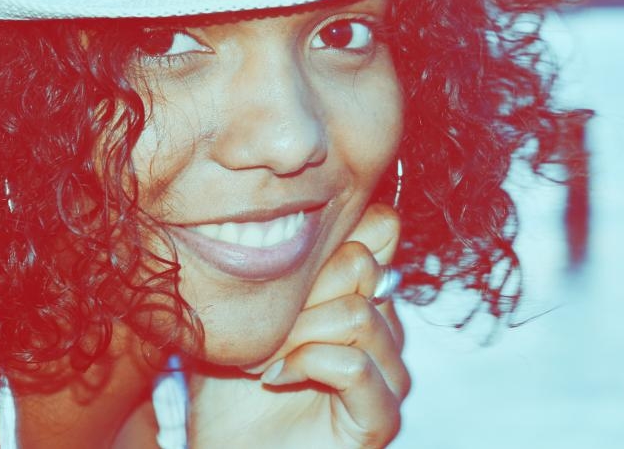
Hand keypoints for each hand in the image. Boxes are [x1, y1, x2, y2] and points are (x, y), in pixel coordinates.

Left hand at [188, 203, 409, 448]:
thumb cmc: (235, 383)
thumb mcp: (248, 309)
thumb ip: (275, 263)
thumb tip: (274, 209)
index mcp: (361, 292)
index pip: (381, 227)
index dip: (334, 233)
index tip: (284, 269)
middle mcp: (384, 325)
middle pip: (364, 262)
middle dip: (303, 291)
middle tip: (267, 325)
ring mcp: (389, 371)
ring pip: (358, 314)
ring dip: (297, 333)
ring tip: (264, 357)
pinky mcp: (381, 415)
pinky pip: (354, 364)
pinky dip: (306, 363)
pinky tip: (277, 377)